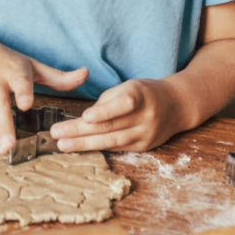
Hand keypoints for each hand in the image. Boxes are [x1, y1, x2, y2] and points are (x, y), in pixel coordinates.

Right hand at [0, 32, 88, 154]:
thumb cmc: (5, 60)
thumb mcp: (31, 65)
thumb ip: (58, 77)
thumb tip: (86, 74)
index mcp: (13, 70)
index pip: (19, 80)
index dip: (22, 91)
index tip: (26, 105)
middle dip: (3, 123)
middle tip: (10, 144)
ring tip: (2, 150)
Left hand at [50, 79, 183, 152]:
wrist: (177, 105)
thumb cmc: (144, 93)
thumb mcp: (128, 87)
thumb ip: (107, 102)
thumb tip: (83, 119)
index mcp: (141, 95)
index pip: (123, 104)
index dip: (105, 111)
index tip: (85, 117)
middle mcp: (146, 116)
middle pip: (110, 126)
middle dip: (80, 131)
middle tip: (56, 133)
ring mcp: (146, 134)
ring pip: (112, 141)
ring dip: (84, 144)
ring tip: (62, 145)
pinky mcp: (144, 147)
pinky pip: (116, 147)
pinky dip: (96, 147)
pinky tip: (78, 148)